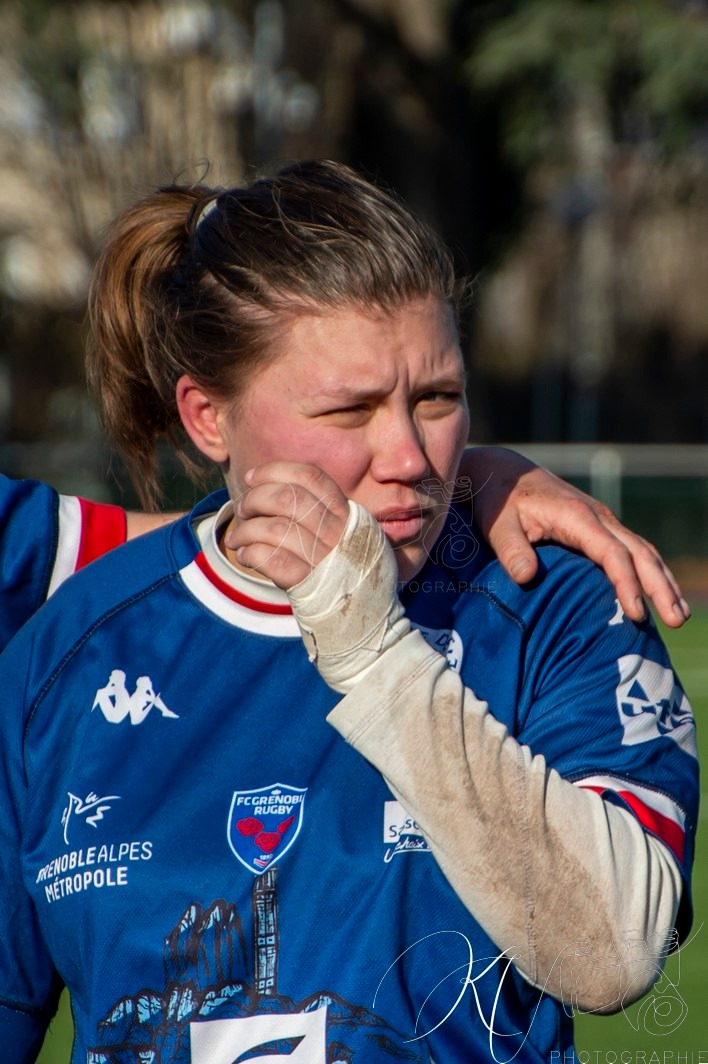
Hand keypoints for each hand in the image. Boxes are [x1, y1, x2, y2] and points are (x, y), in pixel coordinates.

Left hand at [224, 462, 350, 588]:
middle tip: (242, 508)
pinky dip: (251, 554)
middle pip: (288, 498)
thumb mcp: (335, 527)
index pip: (310, 477)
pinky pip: (273, 560)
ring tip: (235, 538)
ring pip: (276, 529)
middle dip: (255, 498)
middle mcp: (336, 531)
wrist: (359, 606)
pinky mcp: (308, 582)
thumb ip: (309, 506)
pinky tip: (244, 556)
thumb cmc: (334, 559)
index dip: (275, 471)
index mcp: (343, 511)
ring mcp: (324, 558)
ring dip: (245, 530)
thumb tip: (257, 482)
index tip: (251, 477)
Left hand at [461, 447, 689, 627]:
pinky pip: (633, 552)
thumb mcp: (497, 525)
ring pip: (644, 552)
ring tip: (678, 615)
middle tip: (676, 621)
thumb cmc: (499, 502)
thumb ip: (511, 550)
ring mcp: (603, 522)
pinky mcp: (600, 529)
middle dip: (661, 587)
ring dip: (663, 582)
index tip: (634, 613)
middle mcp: (599, 518)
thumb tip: (527, 577)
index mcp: (577, 517)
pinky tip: (659, 597)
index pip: (612, 553)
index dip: (626, 584)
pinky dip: (650, 574)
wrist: (503, 474)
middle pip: (641, 554)